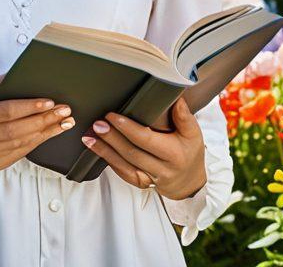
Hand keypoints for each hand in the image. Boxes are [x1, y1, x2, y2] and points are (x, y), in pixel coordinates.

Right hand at [0, 74, 75, 177]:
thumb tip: (22, 74)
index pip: (7, 112)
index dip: (30, 107)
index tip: (51, 101)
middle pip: (18, 130)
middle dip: (45, 120)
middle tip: (65, 111)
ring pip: (20, 145)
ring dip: (45, 133)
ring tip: (63, 123)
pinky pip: (16, 156)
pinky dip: (33, 144)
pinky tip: (46, 135)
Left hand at [81, 97, 206, 199]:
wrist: (189, 182)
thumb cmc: (189, 152)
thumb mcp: (193, 134)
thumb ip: (184, 116)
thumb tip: (177, 97)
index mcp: (174, 154)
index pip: (146, 140)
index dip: (127, 128)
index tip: (112, 116)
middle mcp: (162, 169)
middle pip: (132, 152)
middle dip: (112, 138)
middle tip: (97, 124)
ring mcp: (151, 179)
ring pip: (125, 165)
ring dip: (104, 151)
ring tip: (89, 137)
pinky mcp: (142, 184)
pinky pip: (124, 174)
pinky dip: (110, 162)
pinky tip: (98, 151)